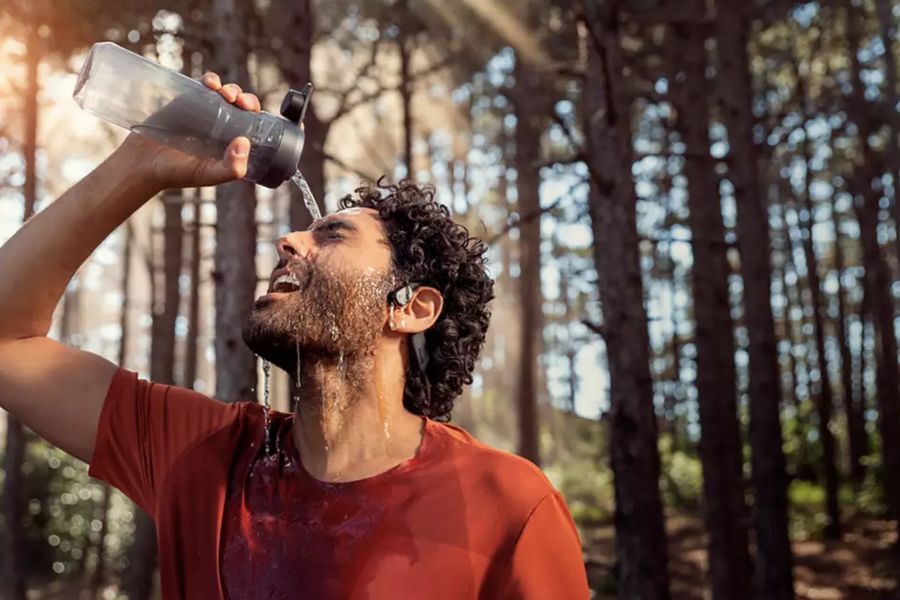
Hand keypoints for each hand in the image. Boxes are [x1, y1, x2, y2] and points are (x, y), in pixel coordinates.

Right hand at [117, 72, 262, 189]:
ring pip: (224, 94)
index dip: (254, 115)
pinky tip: (210, 83)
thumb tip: (244, 142)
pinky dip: (210, 80)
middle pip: (240, 107)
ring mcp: (204, 113)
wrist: (140, 162)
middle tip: (238, 101)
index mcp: (230, 144)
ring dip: (229, 88)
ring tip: (224, 93)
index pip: (251, 125)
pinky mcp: (186, 101)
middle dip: (244, 98)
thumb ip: (230, 168)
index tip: (250, 110)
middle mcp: (220, 128)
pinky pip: (202, 86)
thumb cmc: (175, 173)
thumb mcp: (207, 175)